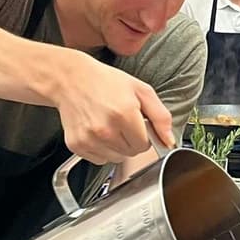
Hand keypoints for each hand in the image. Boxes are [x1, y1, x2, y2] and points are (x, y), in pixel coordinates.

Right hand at [49, 53, 173, 162]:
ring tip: (108, 125)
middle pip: (131, 153)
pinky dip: (101, 149)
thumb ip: (160, 117)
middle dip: (131, 140)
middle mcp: (106, 129)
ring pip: (116, 159)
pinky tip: (97, 131)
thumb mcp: (141, 90)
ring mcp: (90, 139)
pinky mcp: (77, 145)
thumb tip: (169, 141)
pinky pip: (99, 159)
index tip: (136, 123)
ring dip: (116, 146)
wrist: (71, 79)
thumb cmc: (106, 82)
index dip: (143, 135)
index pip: (145, 145)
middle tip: (121, 122)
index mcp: (125, 114)